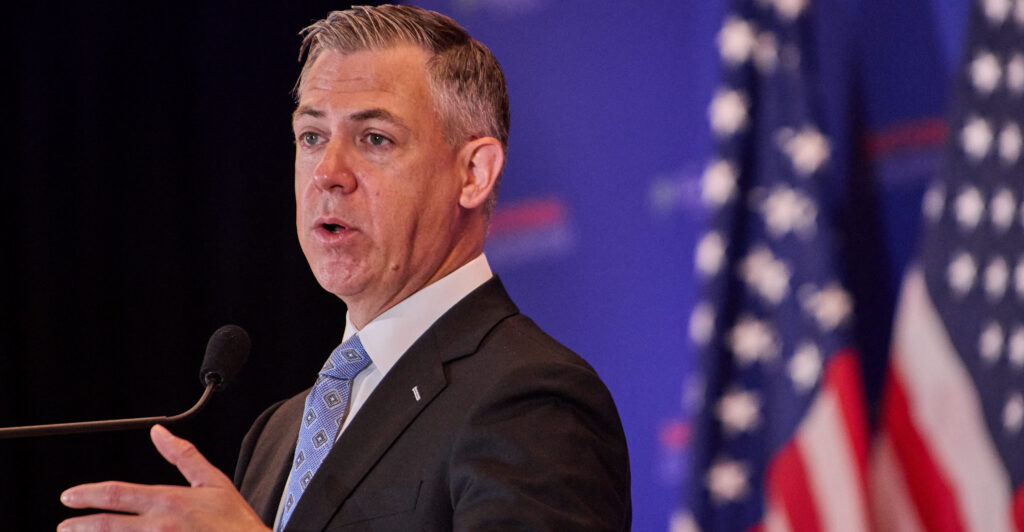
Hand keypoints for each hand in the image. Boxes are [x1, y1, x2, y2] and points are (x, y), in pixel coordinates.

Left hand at [58, 424, 268, 531]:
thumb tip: (160, 433)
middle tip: (64, 525)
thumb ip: (183, 455)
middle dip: (78, 525)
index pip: (117, 495)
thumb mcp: (213, 481)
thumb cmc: (235, 522)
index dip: (87, 495)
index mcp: (168, 502)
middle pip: (105, 525)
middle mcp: (159, 527)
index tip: (70, 497)